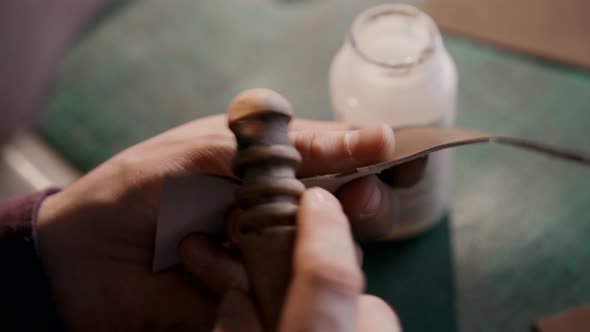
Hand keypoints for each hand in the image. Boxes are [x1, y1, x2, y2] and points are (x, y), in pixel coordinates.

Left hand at [37, 115, 417, 330]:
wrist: (80, 262)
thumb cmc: (139, 189)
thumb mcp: (205, 152)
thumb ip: (286, 147)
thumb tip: (373, 136)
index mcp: (268, 165)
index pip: (339, 157)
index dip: (371, 157)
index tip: (400, 158)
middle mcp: (277, 209)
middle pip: (345, 211)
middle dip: (347, 208)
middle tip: (336, 202)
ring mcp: (268, 255)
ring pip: (320, 256)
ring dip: (280, 245)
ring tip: (216, 230)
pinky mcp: (253, 296)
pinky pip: (279, 292)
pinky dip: (239, 280)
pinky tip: (197, 262)